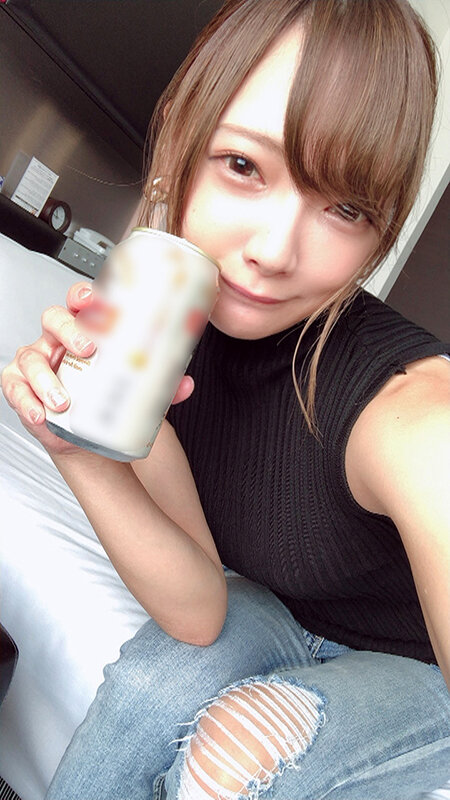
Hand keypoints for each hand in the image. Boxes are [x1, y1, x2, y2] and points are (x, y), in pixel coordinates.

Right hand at [1, 280, 193, 454]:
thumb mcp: (134, 389)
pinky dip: (28, 401)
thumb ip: (160, 386)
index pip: (80, 302)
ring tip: (64, 400)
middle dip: (68, 330)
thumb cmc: (105, 398)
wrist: (86, 434)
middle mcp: (58, 340)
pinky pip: (17, 389)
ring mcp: (37, 362)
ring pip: (32, 358)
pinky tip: (42, 412)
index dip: (82, 295)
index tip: (93, 300)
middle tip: (87, 349)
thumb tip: (184, 383)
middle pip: (54, 319)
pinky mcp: (21, 387)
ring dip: (46, 378)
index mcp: (84, 330)